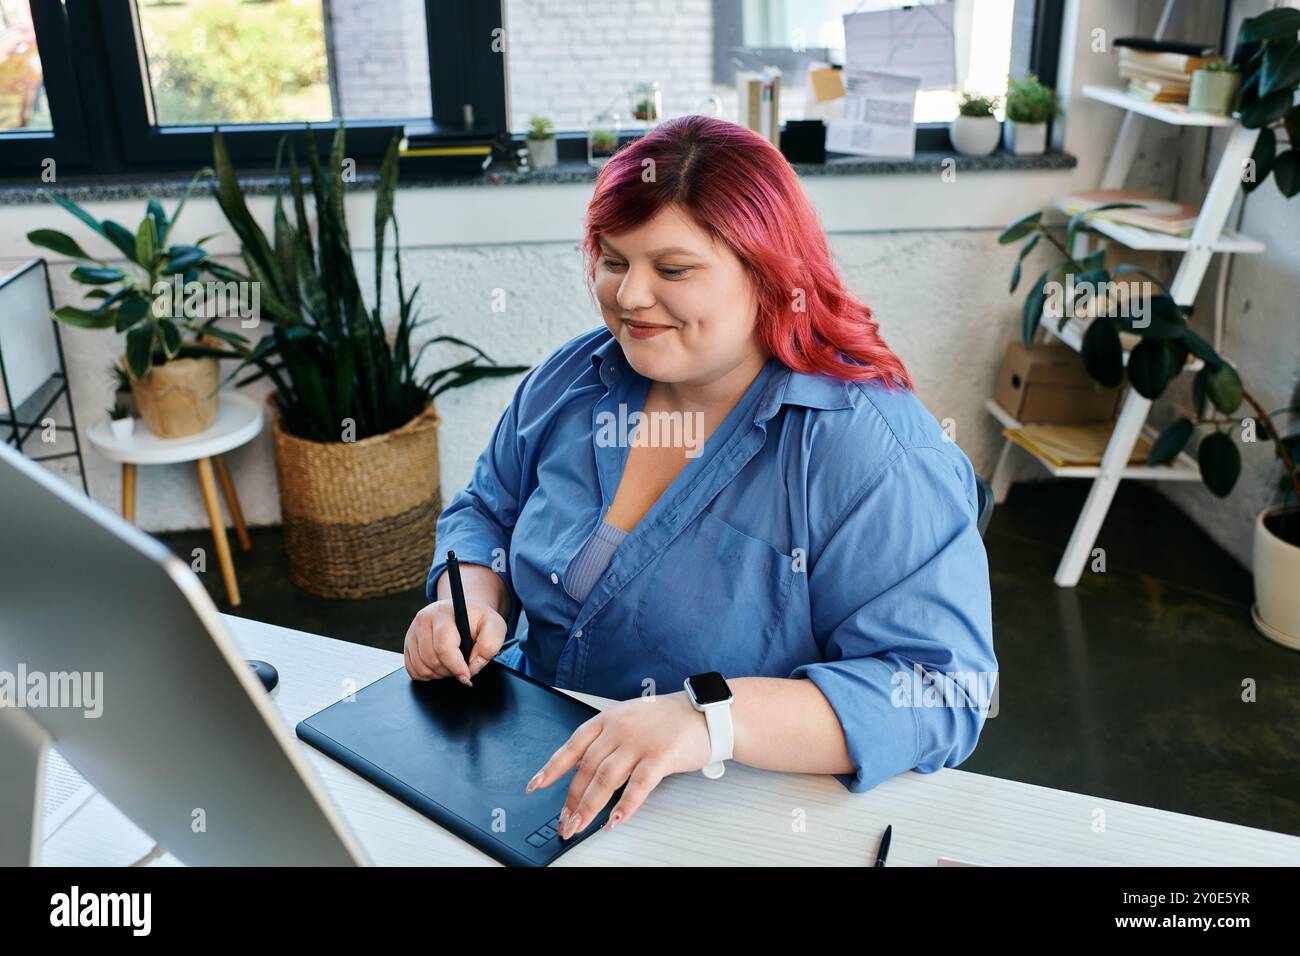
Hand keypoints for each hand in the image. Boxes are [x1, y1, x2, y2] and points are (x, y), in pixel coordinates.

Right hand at [402, 599, 505, 685]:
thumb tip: (472, 668)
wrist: (463, 612)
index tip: (466, 675)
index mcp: (444, 613)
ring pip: (421, 667)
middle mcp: (424, 619)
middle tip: (462, 667)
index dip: (456, 667)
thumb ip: (490, 645)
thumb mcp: (495, 626)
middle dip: (450, 671)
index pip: (444, 647)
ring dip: (439, 674)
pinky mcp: (408, 642)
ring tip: (452, 665)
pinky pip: (412, 669)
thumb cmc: (479, 620)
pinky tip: (439, 666)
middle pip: (432, 659)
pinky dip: (427, 675)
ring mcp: (413, 631)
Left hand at [522, 691, 713, 838]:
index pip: (572, 745)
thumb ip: (606, 739)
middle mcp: (620, 729)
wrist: (704, 713)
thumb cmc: (667, 719)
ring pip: (605, 779)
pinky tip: (615, 820)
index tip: (536, 785)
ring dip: (589, 807)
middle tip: (564, 821)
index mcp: (608, 718)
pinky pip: (637, 786)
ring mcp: (639, 742)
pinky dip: (624, 806)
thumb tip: (582, 769)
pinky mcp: (660, 756)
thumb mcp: (629, 718)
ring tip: (579, 826)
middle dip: (571, 799)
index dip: (551, 767)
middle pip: (586, 768)